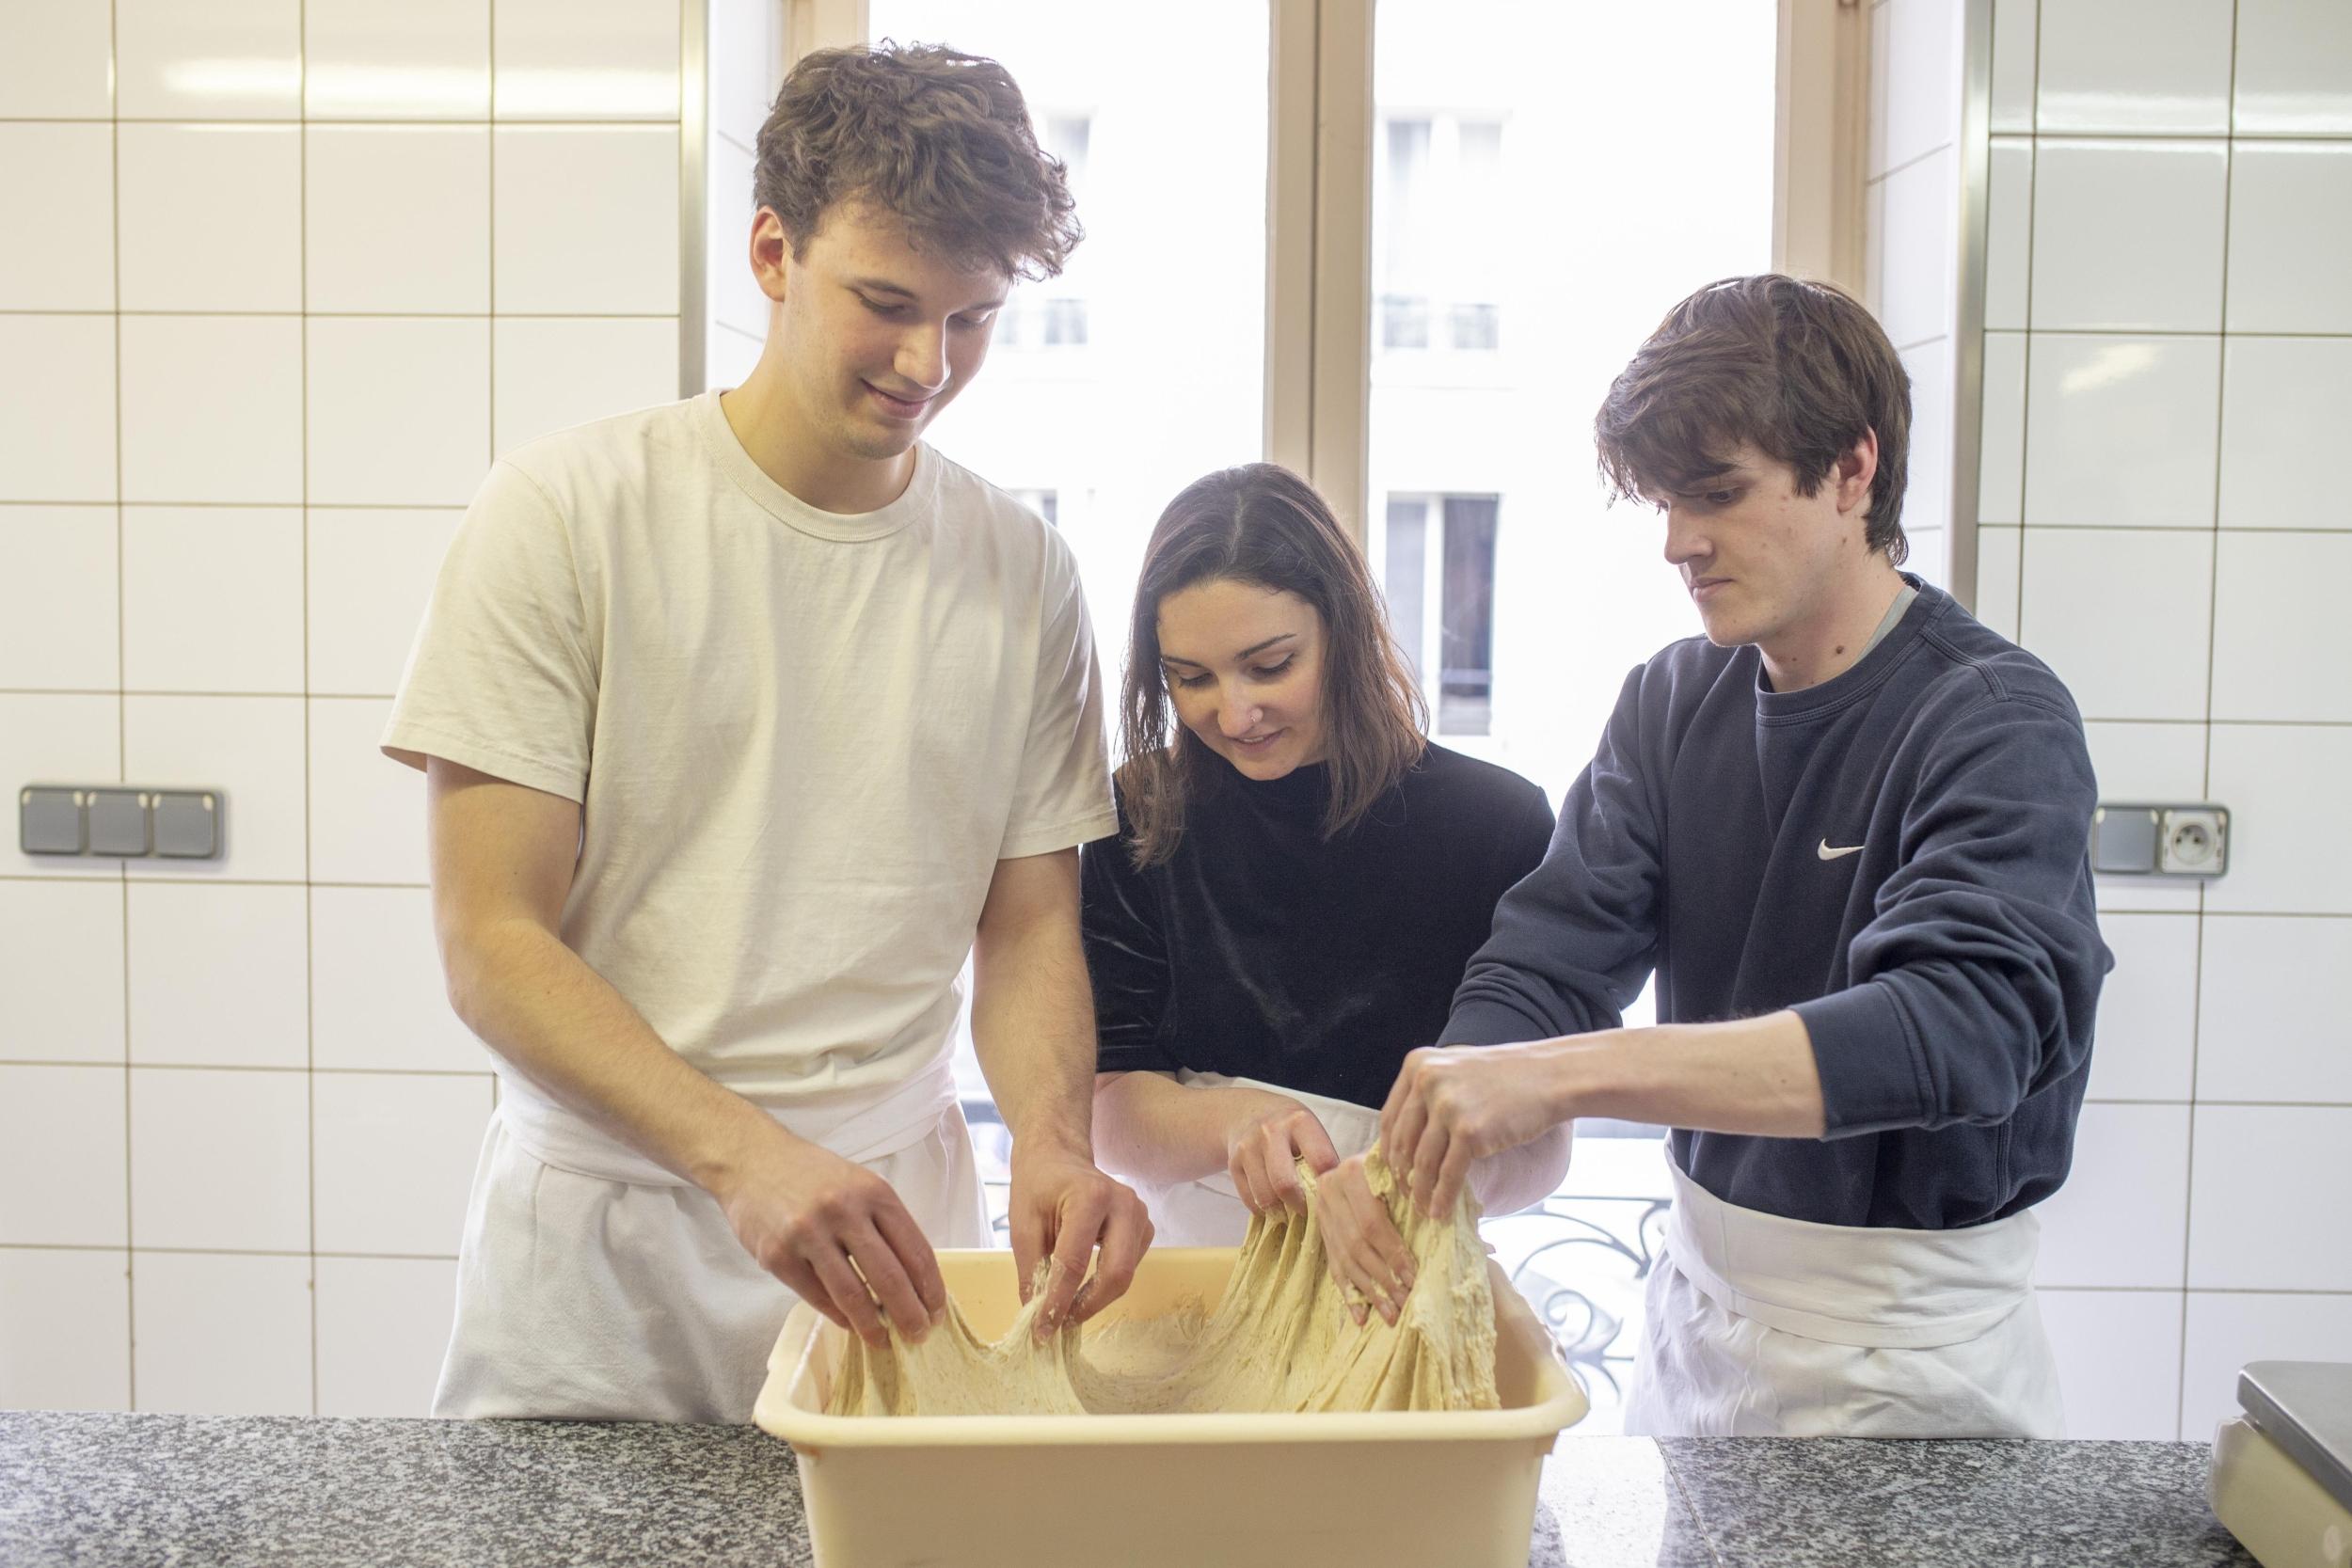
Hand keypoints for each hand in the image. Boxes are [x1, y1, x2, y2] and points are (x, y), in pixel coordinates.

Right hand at [712, 1126, 945, 1348]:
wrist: (752, 1160)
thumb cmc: (813, 1175)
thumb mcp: (858, 1184)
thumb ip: (883, 1224)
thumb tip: (911, 1278)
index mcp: (874, 1193)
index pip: (915, 1249)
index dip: (931, 1288)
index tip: (936, 1311)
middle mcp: (844, 1211)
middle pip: (888, 1277)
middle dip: (909, 1314)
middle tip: (918, 1336)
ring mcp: (809, 1234)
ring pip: (852, 1294)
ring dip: (872, 1325)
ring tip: (884, 1341)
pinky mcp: (778, 1255)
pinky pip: (817, 1296)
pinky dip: (838, 1316)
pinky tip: (850, 1323)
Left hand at [1007, 1142, 1152, 1340]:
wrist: (1059, 1157)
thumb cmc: (1038, 1187)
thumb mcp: (1023, 1226)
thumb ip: (1032, 1272)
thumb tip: (1037, 1317)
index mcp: (1090, 1197)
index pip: (1076, 1263)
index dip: (1059, 1302)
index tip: (1043, 1330)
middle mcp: (1124, 1204)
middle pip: (1116, 1273)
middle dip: (1088, 1306)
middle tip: (1061, 1322)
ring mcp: (1140, 1214)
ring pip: (1125, 1274)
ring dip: (1096, 1297)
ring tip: (1066, 1303)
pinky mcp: (1144, 1227)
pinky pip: (1130, 1266)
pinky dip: (1106, 1283)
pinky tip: (1083, 1282)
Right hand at [1224, 1093, 1340, 1216]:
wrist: (1248, 1112)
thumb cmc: (1290, 1127)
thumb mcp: (1310, 1130)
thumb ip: (1321, 1157)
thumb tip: (1333, 1197)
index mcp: (1300, 1122)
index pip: (1320, 1161)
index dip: (1327, 1186)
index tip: (1328, 1197)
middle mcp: (1271, 1131)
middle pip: (1285, 1184)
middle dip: (1299, 1205)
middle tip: (1306, 1211)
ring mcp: (1248, 1147)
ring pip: (1265, 1196)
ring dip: (1279, 1210)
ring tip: (1289, 1209)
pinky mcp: (1233, 1162)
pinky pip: (1249, 1199)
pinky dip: (1262, 1208)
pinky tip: (1272, 1202)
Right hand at [1312, 1153, 1415, 1326]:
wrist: (1363, 1160)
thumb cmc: (1398, 1166)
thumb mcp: (1406, 1170)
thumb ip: (1419, 1192)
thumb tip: (1449, 1227)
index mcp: (1352, 1172)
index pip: (1372, 1223)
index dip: (1393, 1253)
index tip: (1414, 1278)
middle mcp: (1330, 1191)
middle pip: (1358, 1246)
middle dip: (1384, 1279)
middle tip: (1405, 1303)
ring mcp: (1323, 1214)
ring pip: (1346, 1261)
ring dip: (1370, 1292)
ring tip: (1391, 1316)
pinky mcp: (1321, 1232)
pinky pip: (1335, 1268)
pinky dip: (1350, 1295)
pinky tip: (1362, 1317)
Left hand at [1380, 1043, 1567, 1217]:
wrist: (1550, 1077)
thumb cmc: (1505, 1077)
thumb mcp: (1454, 1071)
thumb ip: (1426, 1095)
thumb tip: (1400, 1145)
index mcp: (1417, 1065)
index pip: (1390, 1119)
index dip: (1387, 1152)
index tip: (1392, 1174)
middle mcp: (1427, 1082)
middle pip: (1402, 1143)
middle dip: (1401, 1176)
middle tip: (1405, 1198)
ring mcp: (1448, 1106)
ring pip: (1422, 1162)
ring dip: (1419, 1192)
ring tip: (1422, 1210)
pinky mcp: (1470, 1131)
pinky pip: (1448, 1174)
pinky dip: (1442, 1198)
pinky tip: (1440, 1212)